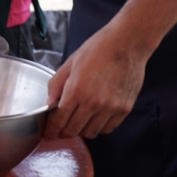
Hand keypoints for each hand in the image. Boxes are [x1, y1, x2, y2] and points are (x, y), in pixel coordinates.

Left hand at [44, 22, 148, 140]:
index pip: (60, 120)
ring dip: (82, 130)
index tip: (49, 133)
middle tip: (61, 129)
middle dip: (64, 132)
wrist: (127, 43)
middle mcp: (93, 102)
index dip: (52, 130)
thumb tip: (49, 102)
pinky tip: (95, 117)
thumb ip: (57, 83)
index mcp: (77, 89)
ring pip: (91, 133)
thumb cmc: (99, 48)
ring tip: (79, 120)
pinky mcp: (124, 110)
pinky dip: (99, 127)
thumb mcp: (71, 61)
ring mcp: (110, 108)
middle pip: (74, 130)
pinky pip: (107, 128)